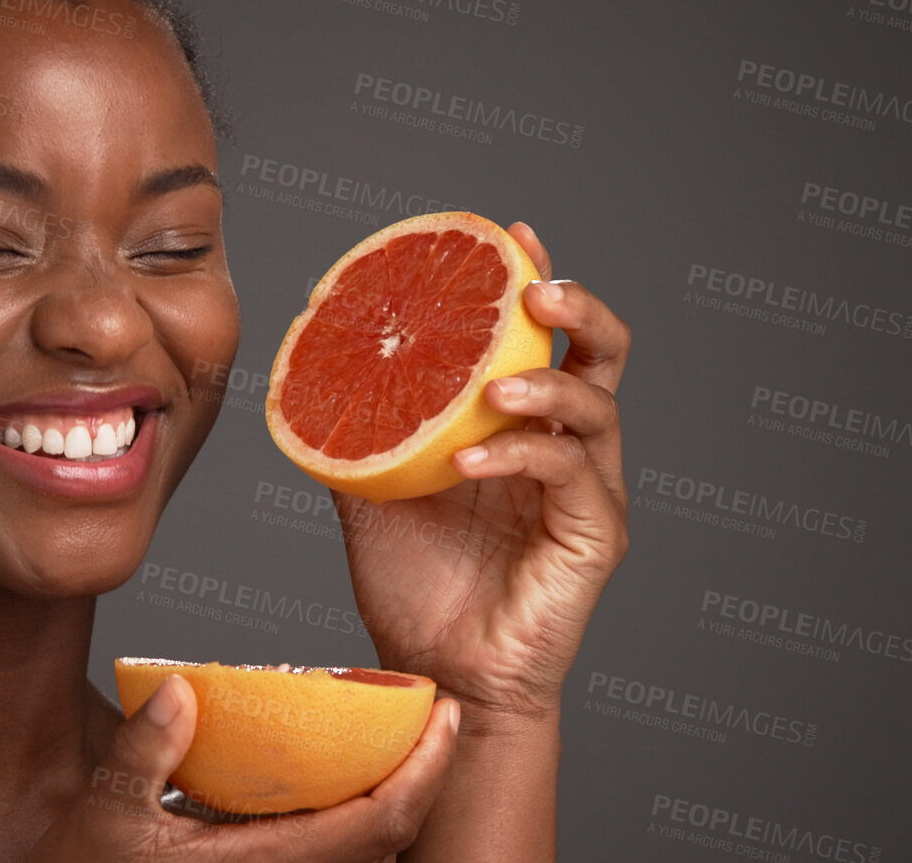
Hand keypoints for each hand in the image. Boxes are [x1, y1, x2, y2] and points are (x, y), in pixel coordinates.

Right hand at [27, 676, 459, 861]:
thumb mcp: (102, 813)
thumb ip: (142, 753)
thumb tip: (182, 691)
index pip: (375, 823)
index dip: (423, 771)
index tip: (444, 714)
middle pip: (390, 836)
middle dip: (426, 773)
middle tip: (439, 711)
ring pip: (370, 848)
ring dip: (398, 790)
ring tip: (406, 731)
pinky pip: (340, 850)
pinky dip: (364, 808)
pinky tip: (352, 767)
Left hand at [338, 222, 630, 716]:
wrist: (435, 678)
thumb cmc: (418, 590)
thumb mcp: (372, 493)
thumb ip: (358, 433)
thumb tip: (305, 372)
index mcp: (525, 425)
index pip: (547, 334)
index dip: (537, 276)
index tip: (508, 234)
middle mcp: (568, 446)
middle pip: (606, 349)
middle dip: (577, 304)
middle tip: (532, 286)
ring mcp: (588, 490)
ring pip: (599, 404)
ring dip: (546, 381)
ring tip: (495, 385)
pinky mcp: (595, 535)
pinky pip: (570, 474)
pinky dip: (519, 455)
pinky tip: (469, 458)